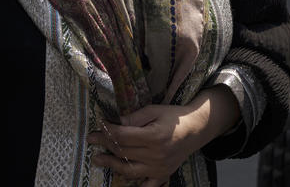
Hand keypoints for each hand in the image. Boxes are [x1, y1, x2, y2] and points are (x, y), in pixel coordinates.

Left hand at [86, 88, 239, 186]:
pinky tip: (121, 178)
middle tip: (92, 139)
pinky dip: (134, 185)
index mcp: (154, 136)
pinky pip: (147, 185)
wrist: (196, 129)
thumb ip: (135, 117)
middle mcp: (156, 155)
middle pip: (123, 152)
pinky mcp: (163, 175)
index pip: (123, 136)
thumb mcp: (154, 110)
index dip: (108, 131)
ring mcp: (159, 168)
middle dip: (105, 144)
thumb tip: (117, 122)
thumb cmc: (174, 116)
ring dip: (111, 165)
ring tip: (98, 159)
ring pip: (129, 170)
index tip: (99, 125)